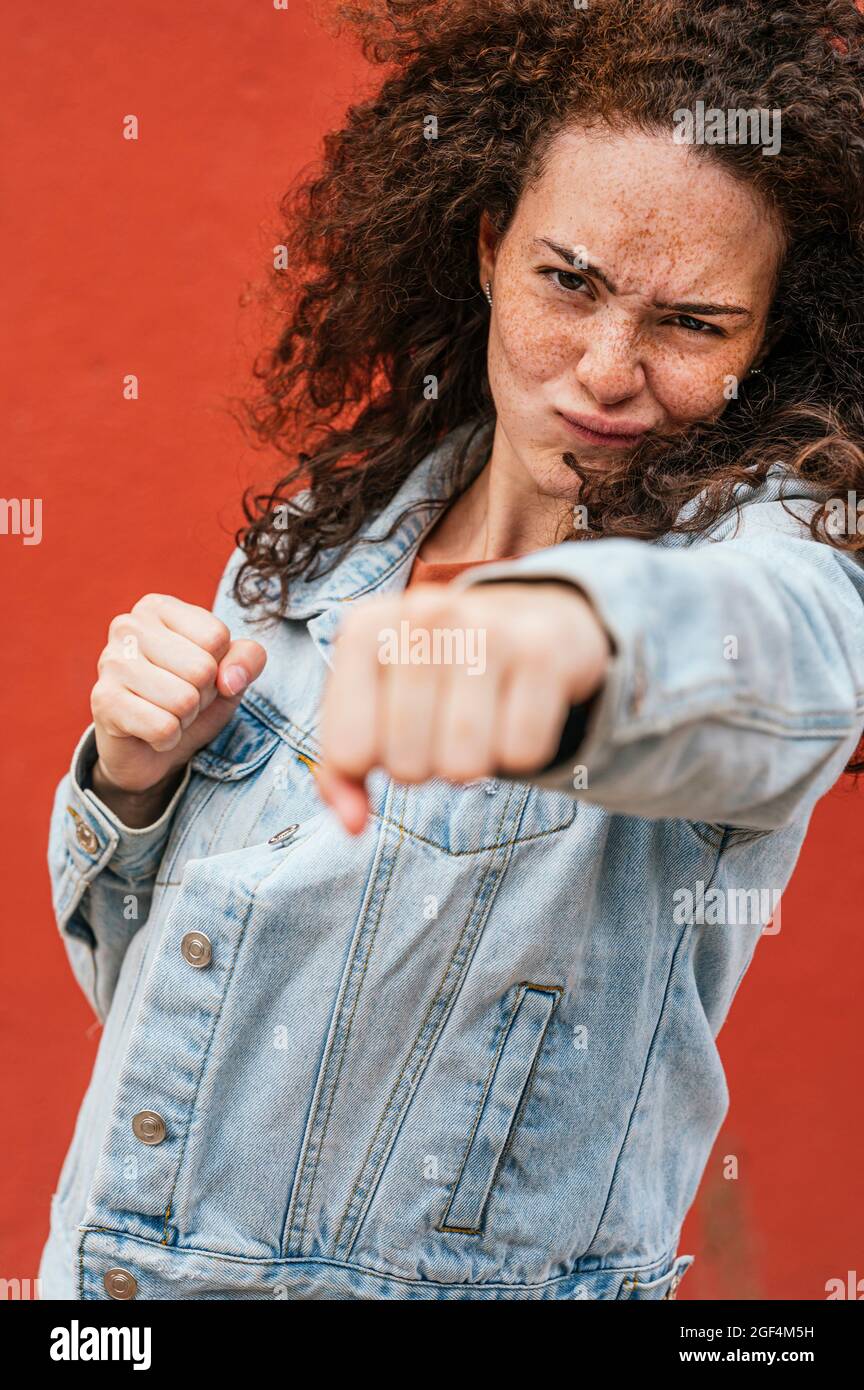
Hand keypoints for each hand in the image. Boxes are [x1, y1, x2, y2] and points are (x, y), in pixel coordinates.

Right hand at [90, 593, 266, 794]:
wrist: (147, 748)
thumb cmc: (189, 697)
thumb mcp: (229, 673)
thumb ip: (248, 659)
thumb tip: (231, 680)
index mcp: (157, 607)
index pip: (217, 636)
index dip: (218, 667)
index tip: (196, 675)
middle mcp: (128, 626)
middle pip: (202, 669)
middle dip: (202, 695)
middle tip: (181, 699)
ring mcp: (110, 662)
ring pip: (184, 701)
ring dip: (185, 719)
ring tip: (165, 713)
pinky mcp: (102, 702)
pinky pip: (163, 728)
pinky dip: (168, 739)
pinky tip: (150, 732)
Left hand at [317, 580, 610, 833]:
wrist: (523, 618)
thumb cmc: (430, 675)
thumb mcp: (370, 705)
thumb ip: (342, 771)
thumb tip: (353, 823)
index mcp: (365, 631)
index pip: (349, 754)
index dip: (368, 767)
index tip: (385, 736)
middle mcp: (423, 618)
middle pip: (408, 766)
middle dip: (423, 767)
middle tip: (438, 730)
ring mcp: (487, 631)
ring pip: (465, 767)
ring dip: (470, 766)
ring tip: (473, 725)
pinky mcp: (543, 652)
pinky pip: (523, 755)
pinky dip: (519, 753)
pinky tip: (514, 713)